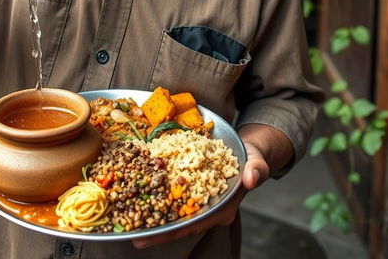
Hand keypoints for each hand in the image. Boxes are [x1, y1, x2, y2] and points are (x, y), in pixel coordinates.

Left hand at [132, 141, 268, 249]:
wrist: (247, 150)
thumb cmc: (252, 157)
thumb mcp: (256, 161)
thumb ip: (256, 170)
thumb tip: (251, 178)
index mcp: (222, 208)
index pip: (194, 224)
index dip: (172, 231)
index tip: (151, 237)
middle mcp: (208, 208)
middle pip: (180, 223)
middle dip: (158, 229)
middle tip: (135, 236)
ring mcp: (199, 199)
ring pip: (174, 211)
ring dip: (154, 213)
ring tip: (131, 219)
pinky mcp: (191, 187)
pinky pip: (173, 194)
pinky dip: (158, 194)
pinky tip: (141, 192)